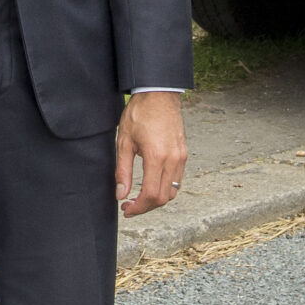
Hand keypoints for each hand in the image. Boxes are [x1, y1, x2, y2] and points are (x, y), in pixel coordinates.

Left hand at [117, 92, 188, 216]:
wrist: (158, 95)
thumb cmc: (139, 114)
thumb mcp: (124, 141)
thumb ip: (122, 171)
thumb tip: (120, 195)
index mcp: (157, 157)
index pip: (151, 195)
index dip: (138, 208)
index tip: (126, 209)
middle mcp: (173, 160)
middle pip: (163, 198)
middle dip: (145, 207)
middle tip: (129, 206)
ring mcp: (181, 157)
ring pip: (172, 191)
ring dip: (156, 200)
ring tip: (138, 197)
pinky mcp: (183, 154)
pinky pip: (177, 180)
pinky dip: (165, 188)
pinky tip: (150, 184)